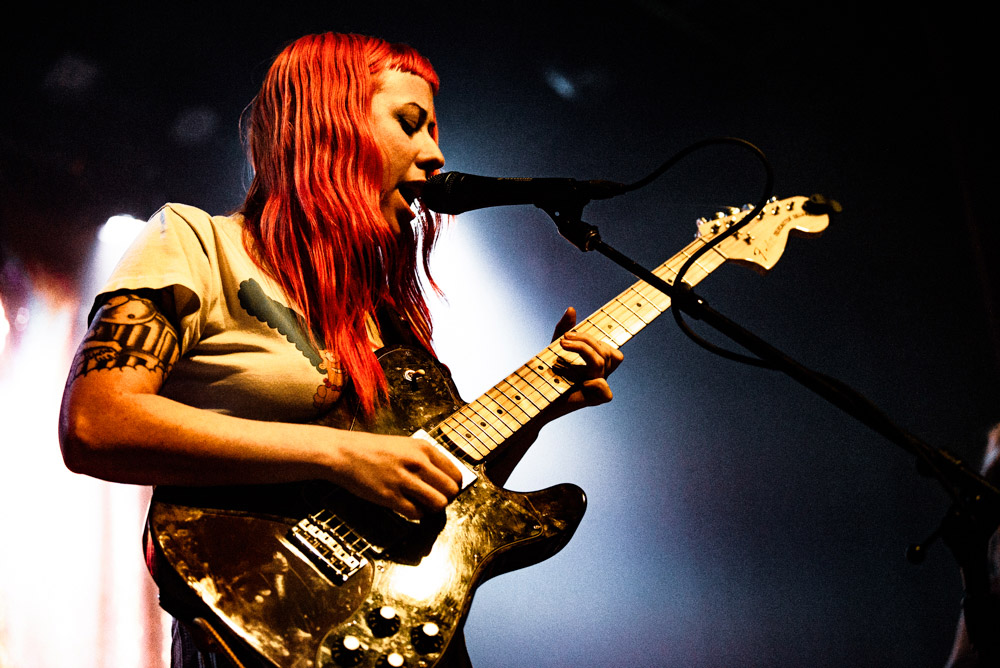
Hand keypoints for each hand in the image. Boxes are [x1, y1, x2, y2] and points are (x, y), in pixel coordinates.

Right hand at [331, 432, 463, 519]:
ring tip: (424, 505)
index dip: (454, 485)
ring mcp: (404, 480)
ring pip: (438, 503)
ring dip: (434, 508)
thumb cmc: (373, 449)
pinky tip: (410, 508)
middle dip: (446, 498)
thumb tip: (445, 478)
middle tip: (436, 499)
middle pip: (450, 490)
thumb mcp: (405, 445)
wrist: (344, 453)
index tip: (448, 489)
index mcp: (423, 448)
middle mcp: (417, 463)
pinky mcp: (390, 497)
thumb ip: (426, 459)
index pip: (455, 473)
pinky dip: (417, 514)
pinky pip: (417, 513)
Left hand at [550, 307, 623, 413]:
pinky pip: (605, 391)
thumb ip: (564, 330)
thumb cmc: (545, 376)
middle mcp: (599, 377)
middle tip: (563, 339)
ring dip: (584, 349)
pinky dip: (595, 383)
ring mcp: (596, 389)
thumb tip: (572, 308)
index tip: (570, 335)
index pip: (610, 350)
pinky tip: (576, 380)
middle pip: (608, 352)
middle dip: (586, 340)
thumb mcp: (553, 349)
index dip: (594, 340)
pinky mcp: (592, 401)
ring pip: (602, 363)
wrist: (532, 400)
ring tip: (563, 346)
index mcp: (595, 366)